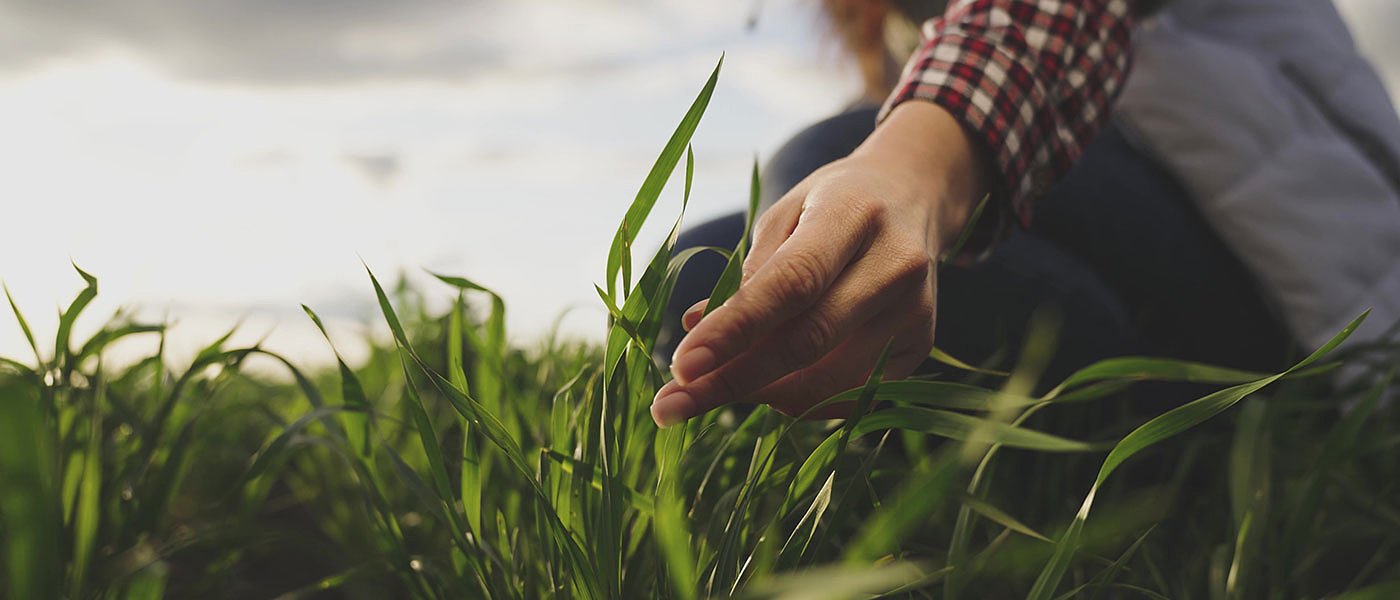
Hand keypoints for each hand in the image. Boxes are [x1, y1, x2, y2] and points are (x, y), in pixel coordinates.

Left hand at [651, 102, 986, 426]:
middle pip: (808, 341)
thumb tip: (695, 332)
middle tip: (670, 405)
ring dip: (758, 395)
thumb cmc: (831, 204)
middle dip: (732, 380)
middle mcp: (896, 265)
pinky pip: (850, 395)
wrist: (913, 197)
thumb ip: (747, 274)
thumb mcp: (784, 214)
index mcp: (854, 215)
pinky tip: (761, 387)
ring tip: (707, 392)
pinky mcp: (922, 347)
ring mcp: (915, 312)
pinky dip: (797, 400)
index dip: (733, 330)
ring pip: (828, 380)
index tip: (680, 365)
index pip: (791, 284)